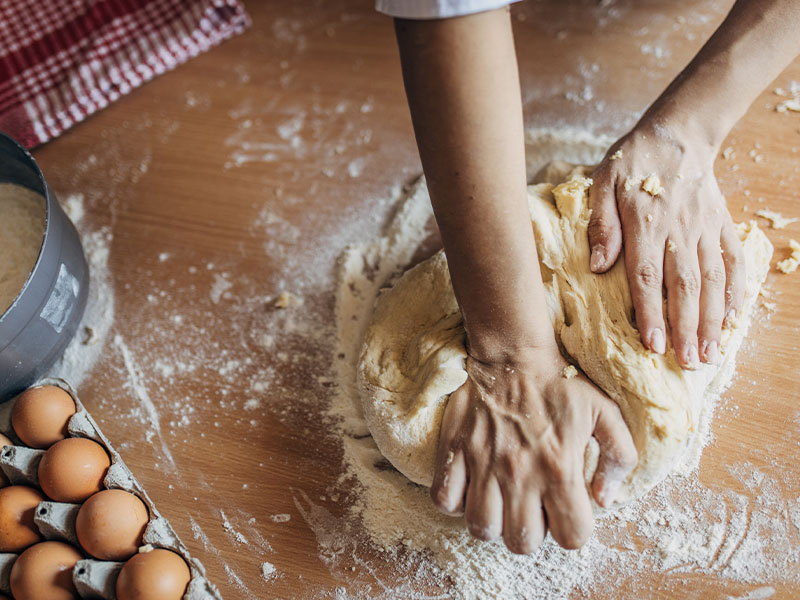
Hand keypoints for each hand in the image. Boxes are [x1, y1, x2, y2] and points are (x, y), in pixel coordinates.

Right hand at [430, 346, 636, 553]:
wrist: (513, 352)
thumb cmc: (560, 384)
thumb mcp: (605, 413)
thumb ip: (619, 458)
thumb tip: (604, 499)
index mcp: (560, 468)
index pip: (572, 537)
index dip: (572, 530)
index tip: (565, 511)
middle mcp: (520, 473)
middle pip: (522, 542)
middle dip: (531, 532)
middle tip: (531, 508)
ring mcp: (483, 464)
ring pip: (481, 529)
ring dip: (493, 523)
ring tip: (500, 503)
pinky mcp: (455, 451)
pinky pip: (444, 500)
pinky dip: (456, 503)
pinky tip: (471, 488)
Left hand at [588, 124, 744, 368]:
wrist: (678, 133)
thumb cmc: (633, 161)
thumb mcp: (603, 182)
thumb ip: (601, 224)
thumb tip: (596, 266)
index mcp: (646, 222)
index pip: (647, 275)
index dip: (651, 312)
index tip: (653, 345)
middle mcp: (679, 229)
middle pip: (685, 286)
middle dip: (686, 327)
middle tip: (687, 363)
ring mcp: (705, 228)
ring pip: (713, 280)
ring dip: (711, 319)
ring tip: (709, 353)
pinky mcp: (722, 225)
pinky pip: (733, 262)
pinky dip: (736, 292)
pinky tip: (733, 320)